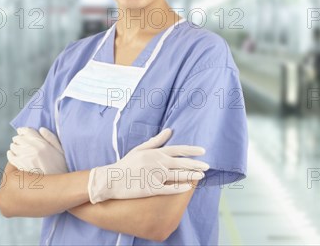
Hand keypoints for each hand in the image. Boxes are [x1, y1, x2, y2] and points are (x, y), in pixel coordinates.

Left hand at [7, 127, 67, 174]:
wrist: (56, 185)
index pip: (27, 131)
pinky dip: (11, 154)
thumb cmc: (61, 167)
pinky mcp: (19, 167)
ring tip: (20, 148)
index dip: (23, 130)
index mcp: (43, 144)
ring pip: (13, 146)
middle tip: (22, 141)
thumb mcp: (61, 150)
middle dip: (19, 138)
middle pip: (18, 138)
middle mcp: (33, 149)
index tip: (23, 131)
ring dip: (15, 146)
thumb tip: (41, 129)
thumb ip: (51, 138)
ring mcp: (25, 158)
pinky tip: (15, 155)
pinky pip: (10, 156)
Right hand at [87, 128, 208, 203]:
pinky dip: (179, 188)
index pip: (178, 150)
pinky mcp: (151, 188)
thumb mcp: (140, 149)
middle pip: (181, 163)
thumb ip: (156, 141)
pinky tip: (189, 187)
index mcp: (155, 152)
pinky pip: (169, 189)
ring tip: (201, 175)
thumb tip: (169, 131)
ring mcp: (154, 176)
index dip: (191, 150)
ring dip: (191, 175)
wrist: (112, 179)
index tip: (203, 151)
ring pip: (177, 175)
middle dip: (195, 164)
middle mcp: (157, 163)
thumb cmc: (126, 164)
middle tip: (207, 165)